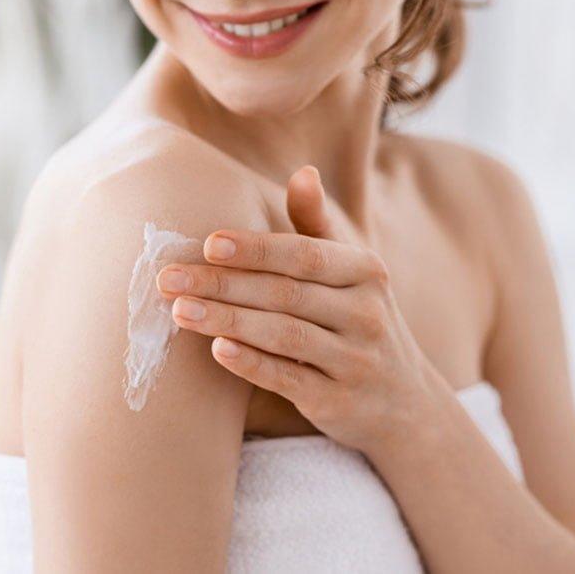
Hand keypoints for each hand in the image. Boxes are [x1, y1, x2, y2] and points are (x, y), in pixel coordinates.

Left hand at [156, 166, 436, 449]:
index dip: (256, 249)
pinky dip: (253, 364)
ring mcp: (356, 360)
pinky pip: (290, 380)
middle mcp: (366, 313)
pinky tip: (218, 351)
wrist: (405, 402)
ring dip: (228, 321)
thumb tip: (303, 171)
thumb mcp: (351, 271)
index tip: (208, 243)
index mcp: (365, 271)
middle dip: (224, 284)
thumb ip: (318, 226)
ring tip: (180, 311)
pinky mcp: (339, 402)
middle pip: (286, 294)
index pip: (304, 255)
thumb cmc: (358, 320)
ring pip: (285, 336)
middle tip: (169, 279)